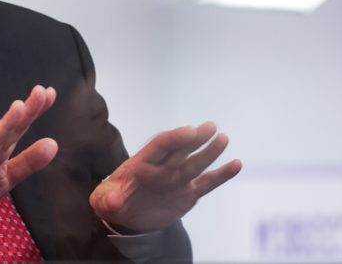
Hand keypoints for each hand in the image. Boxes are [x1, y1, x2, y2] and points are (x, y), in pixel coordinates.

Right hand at [0, 85, 58, 228]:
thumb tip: (52, 144)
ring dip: (4, 126)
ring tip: (19, 110)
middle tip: (40, 93)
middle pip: (7, 129)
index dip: (34, 111)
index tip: (50, 93)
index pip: (19, 128)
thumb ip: (28, 162)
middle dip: (24, 112)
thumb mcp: (5, 178)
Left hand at [89, 122, 241, 232]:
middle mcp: (163, 168)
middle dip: (194, 138)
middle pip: (181, 149)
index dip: (174, 138)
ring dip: (209, 151)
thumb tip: (113, 199)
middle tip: (209, 127)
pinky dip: (221, 175)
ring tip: (222, 138)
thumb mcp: (104, 200)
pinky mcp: (188, 192)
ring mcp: (177, 178)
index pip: (160, 146)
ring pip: (196, 162)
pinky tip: (236, 164)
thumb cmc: (113, 200)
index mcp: (141, 163)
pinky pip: (207, 183)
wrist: (127, 214)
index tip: (189, 131)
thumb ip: (108, 199)